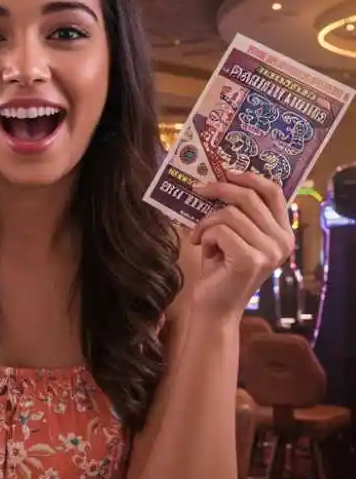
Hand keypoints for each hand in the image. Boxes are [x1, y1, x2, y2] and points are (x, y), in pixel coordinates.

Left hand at [187, 170, 294, 322]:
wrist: (214, 306)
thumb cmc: (220, 268)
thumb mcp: (232, 234)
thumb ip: (236, 211)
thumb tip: (217, 178)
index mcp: (282, 232)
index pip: (273, 191)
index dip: (249, 177)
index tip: (226, 171)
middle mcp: (281, 241)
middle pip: (248, 197)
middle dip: (217, 190)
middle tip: (196, 189)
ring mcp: (268, 252)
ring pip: (229, 214)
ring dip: (206, 223)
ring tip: (200, 237)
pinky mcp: (250, 260)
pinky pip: (220, 231)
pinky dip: (204, 236)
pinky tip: (202, 249)